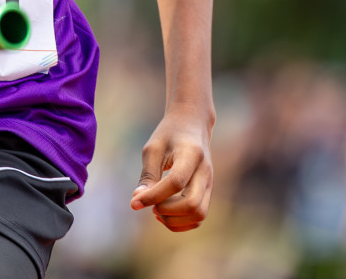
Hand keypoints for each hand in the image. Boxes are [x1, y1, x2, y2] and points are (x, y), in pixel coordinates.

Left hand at [130, 104, 213, 231]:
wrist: (193, 124)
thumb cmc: (169, 134)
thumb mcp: (153, 148)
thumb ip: (148, 175)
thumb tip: (137, 202)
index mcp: (191, 153)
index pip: (176, 182)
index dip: (154, 196)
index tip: (135, 201)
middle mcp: (205, 171)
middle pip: (192, 204)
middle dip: (167, 211)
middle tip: (151, 205)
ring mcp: (209, 182)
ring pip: (198, 214)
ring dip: (174, 220)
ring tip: (157, 210)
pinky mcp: (208, 191)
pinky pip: (199, 216)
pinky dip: (181, 222)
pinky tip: (165, 213)